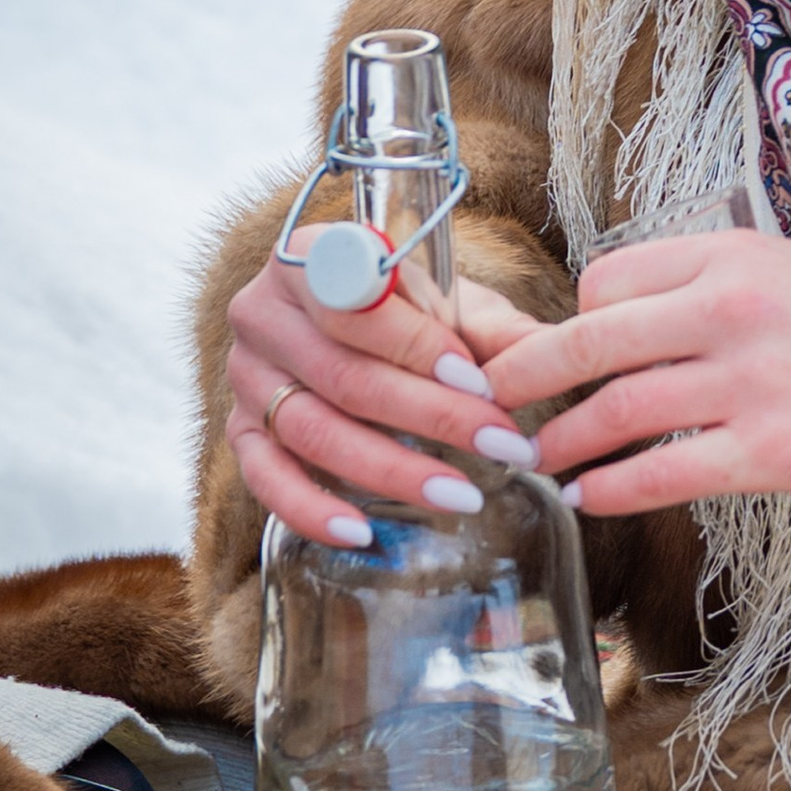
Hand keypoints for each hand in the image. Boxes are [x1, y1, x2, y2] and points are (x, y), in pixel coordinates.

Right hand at [225, 241, 536, 545]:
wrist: (341, 313)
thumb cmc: (405, 305)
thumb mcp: (449, 300)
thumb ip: (493, 327)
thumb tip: (551, 359)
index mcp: (309, 257)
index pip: (359, 304)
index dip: (419, 346)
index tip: (482, 383)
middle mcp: (262, 314)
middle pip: (345, 376)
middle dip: (432, 416)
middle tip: (502, 446)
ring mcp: (245, 375)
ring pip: (314, 431)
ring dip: (392, 470)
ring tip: (462, 496)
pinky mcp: (239, 428)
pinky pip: (265, 478)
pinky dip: (311, 509)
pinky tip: (362, 533)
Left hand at [481, 232, 790, 515]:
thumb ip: (727, 281)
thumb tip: (651, 311)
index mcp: (738, 255)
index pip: (611, 280)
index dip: (574, 321)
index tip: (563, 353)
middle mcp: (732, 309)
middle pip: (590, 341)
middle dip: (524, 377)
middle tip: (489, 405)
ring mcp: (749, 383)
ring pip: (615, 411)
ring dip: (561, 443)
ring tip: (538, 464)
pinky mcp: (772, 453)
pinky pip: (663, 474)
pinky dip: (613, 489)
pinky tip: (592, 499)